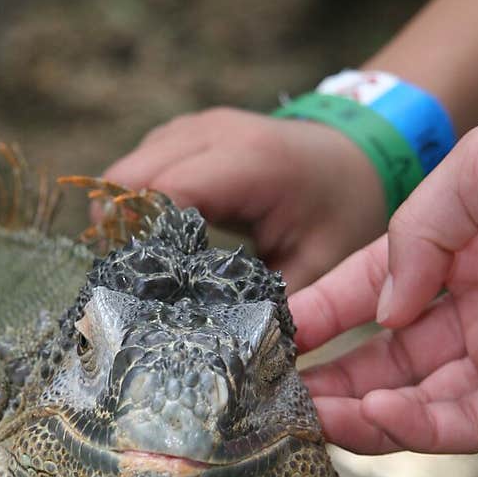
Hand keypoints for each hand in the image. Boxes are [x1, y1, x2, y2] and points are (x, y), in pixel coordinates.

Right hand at [103, 107, 386, 289]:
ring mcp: (194, 127)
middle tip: (131, 285)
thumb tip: (235, 349)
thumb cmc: (341, 208)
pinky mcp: (185, 132)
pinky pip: (139, 164)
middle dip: (121, 231)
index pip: (163, 191)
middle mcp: (213, 133)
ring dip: (124, 216)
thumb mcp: (320, 261)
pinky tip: (152, 241)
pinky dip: (135, 202)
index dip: (141, 239)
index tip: (141, 289)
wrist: (356, 152)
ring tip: (140, 267)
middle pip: (129, 177)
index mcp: (248, 161)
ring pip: (126, 171)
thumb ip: (276, 301)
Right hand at [291, 108, 477, 453]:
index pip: (370, 287)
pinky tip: (372, 416)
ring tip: (309, 416)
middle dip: (329, 378)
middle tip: (276, 395)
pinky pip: (462, 425)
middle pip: (385, 357)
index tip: (268, 336)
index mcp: (459, 244)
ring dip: (358, 413)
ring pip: (414, 402)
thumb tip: (382, 311)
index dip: (319, 313)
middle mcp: (476, 305)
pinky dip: (413, 429)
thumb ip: (415, 232)